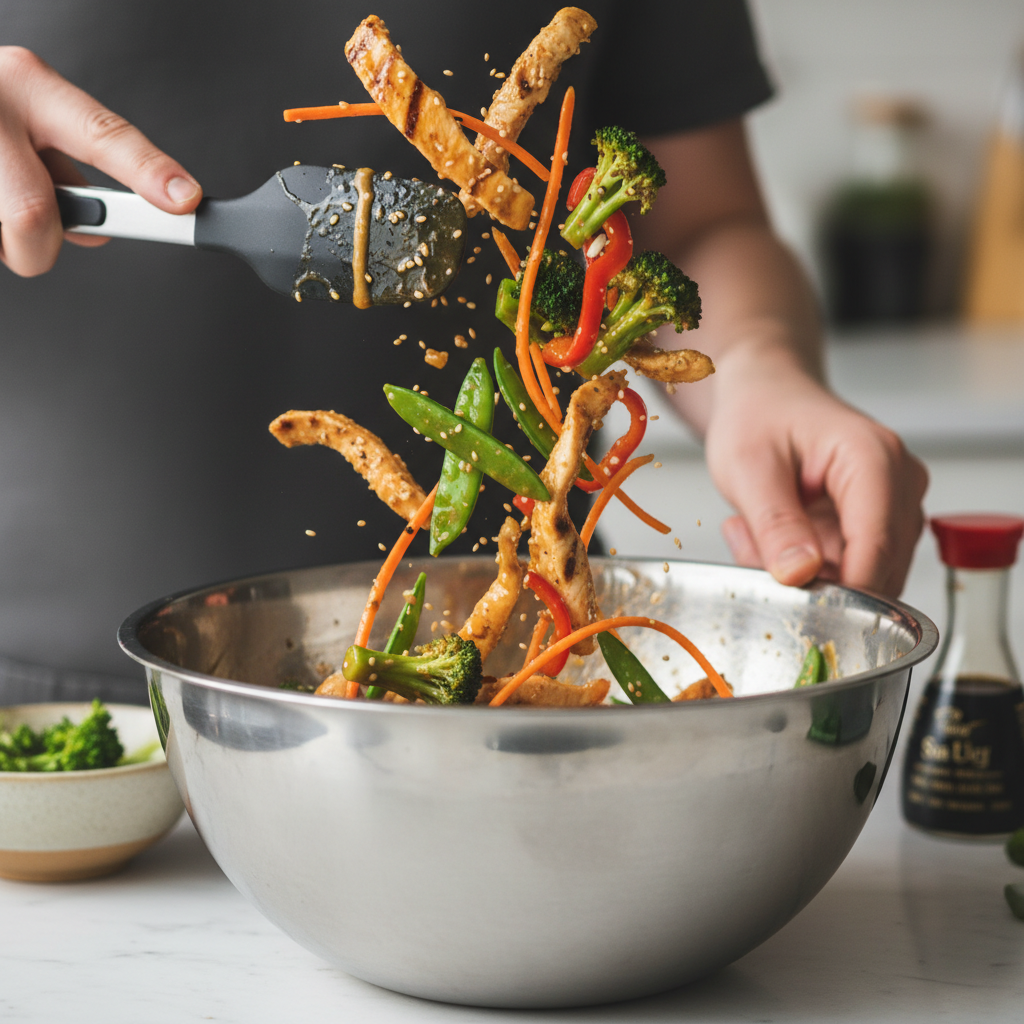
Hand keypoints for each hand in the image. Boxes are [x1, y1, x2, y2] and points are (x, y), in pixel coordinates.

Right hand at [0, 46, 201, 275]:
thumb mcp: (32, 118)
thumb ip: (70, 169)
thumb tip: (100, 229)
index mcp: (30, 86)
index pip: (101, 135)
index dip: (148, 171)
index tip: (185, 199)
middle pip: (33, 216)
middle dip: (37, 248)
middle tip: (32, 239)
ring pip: (0, 237)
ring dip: (0, 239)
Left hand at [703, 345, 927, 596]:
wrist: (766, 396)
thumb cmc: (759, 415)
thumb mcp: (747, 467)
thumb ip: (775, 523)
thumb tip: (800, 575)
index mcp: (874, 458)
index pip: (876, 547)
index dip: (841, 591)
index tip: (797, 610)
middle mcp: (899, 482)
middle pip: (874, 567)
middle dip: (810, 579)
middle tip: (747, 545)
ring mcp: (895, 505)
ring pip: (862, 576)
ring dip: (803, 572)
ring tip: (754, 530)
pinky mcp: (881, 523)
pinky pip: (851, 569)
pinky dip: (807, 565)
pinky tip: (772, 533)